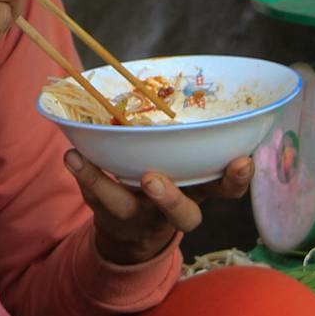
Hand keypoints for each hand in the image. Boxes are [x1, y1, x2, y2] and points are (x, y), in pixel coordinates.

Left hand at [66, 152, 255, 265]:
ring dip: (105, 186)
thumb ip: (196, 139)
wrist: (135, 232)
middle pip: (182, 216)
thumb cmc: (172, 180)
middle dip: (169, 200)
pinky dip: (83, 175)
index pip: (228, 190)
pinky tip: (72, 155)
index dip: (237, 178)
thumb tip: (189, 83)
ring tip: (80, 159)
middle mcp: (173, 211)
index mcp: (201, 191)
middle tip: (152, 179)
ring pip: (126, 209)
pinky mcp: (110, 216)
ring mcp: (140, 217)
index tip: (242, 160)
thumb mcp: (190, 165)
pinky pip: (95, 198)